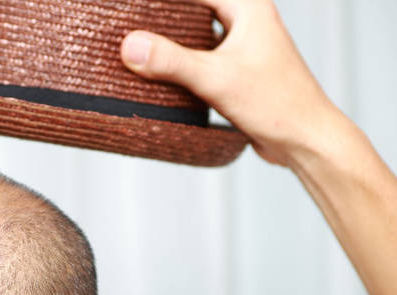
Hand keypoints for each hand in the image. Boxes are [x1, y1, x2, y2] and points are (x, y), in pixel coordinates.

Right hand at [120, 0, 339, 167]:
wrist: (306, 141)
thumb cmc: (279, 105)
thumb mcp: (216, 79)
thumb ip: (172, 60)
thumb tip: (131, 45)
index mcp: (249, 8)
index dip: (161, 1)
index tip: (129, 7)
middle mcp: (247, 21)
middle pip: (194, 8)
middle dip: (162, 16)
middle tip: (128, 24)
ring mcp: (243, 47)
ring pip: (197, 34)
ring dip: (170, 42)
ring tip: (137, 48)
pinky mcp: (237, 72)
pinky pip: (201, 58)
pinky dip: (181, 64)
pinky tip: (159, 77)